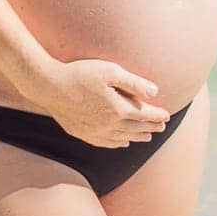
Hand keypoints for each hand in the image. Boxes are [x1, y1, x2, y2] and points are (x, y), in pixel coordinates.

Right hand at [16, 57, 170, 148]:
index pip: (145, 115)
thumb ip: (134, 83)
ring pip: (123, 138)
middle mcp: (108, 125)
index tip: (167, 115)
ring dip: (137, 137)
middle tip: (162, 126)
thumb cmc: (80, 73)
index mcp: (118, 109)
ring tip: (147, 136)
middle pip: (136, 128)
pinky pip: (106, 144)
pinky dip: (118, 144)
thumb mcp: (111, 71)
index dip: (158, 115)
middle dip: (151, 127)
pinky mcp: (82, 133)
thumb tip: (155, 92)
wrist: (49, 86)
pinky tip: (123, 143)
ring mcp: (94, 132)